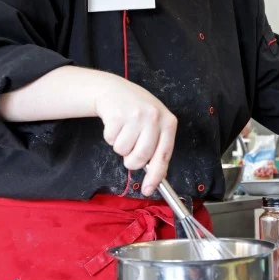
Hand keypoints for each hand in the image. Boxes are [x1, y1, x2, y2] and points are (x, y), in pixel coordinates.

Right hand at [94, 76, 176, 195]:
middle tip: (130, 150)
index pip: (164, 156)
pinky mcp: (117, 114)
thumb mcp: (155, 124)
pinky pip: (111, 140)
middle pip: (141, 157)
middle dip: (132, 161)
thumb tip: (153, 179)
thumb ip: (157, 147)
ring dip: (120, 146)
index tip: (148, 189)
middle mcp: (154, 118)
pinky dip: (110, 137)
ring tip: (124, 131)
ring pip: (123, 150)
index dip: (156, 176)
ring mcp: (135, 115)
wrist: (115, 90)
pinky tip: (116, 124)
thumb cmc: (138, 112)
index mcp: (168, 122)